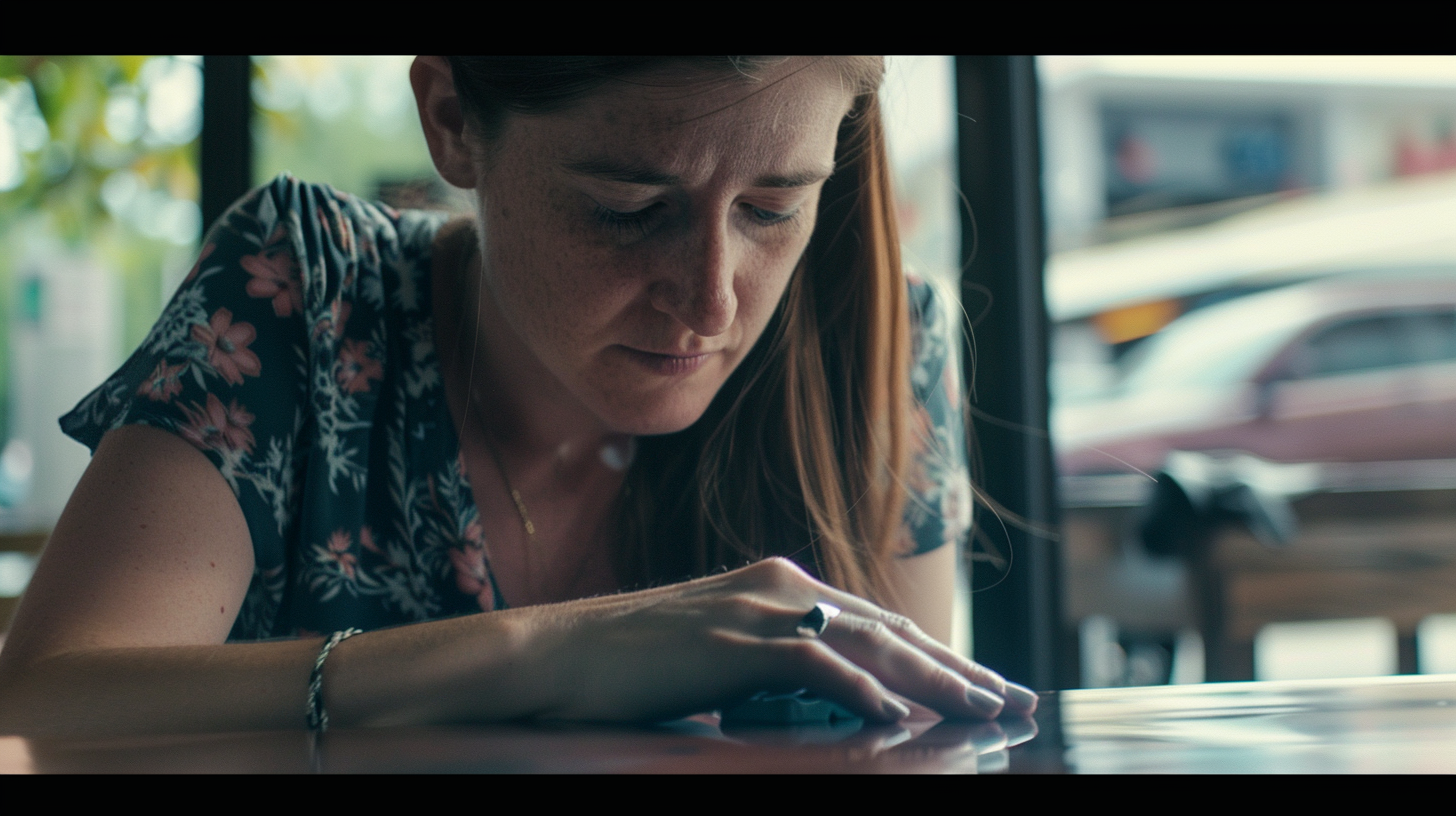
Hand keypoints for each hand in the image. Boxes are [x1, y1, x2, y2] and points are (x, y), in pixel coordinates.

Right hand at [530, 557, 1037, 723]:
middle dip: (958, 667)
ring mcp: (756, 609)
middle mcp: (779, 585)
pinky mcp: (731, 641)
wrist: (555, 653)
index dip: (936, 655)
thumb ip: (777, 664)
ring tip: (985, 709)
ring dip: (932, 679)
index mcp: (778, 584)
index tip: (986, 684)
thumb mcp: (720, 654)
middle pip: (889, 630)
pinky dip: (861, 691)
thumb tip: (835, 697)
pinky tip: (899, 718)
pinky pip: (813, 666)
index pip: (876, 624)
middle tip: (1016, 698)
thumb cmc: (631, 662)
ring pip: (867, 644)